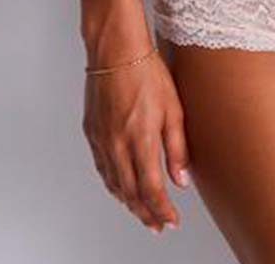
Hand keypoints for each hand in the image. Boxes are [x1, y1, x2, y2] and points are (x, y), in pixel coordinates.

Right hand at [82, 48, 190, 233]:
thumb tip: (181, 179)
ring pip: (114, 184)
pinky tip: (121, 188)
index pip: (150, 189)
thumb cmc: (147, 72)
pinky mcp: (92, 133)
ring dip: (129, 203)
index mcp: (140, 139)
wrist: (116, 50)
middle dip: (145, 213)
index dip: (161, 210)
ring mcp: (102, 140)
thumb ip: (177, 147)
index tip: (171, 220)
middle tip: (158, 224)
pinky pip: (102, 168)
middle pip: (130, 193)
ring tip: (143, 212)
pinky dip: (113, 184)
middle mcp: (117, 144)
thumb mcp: (173, 108)